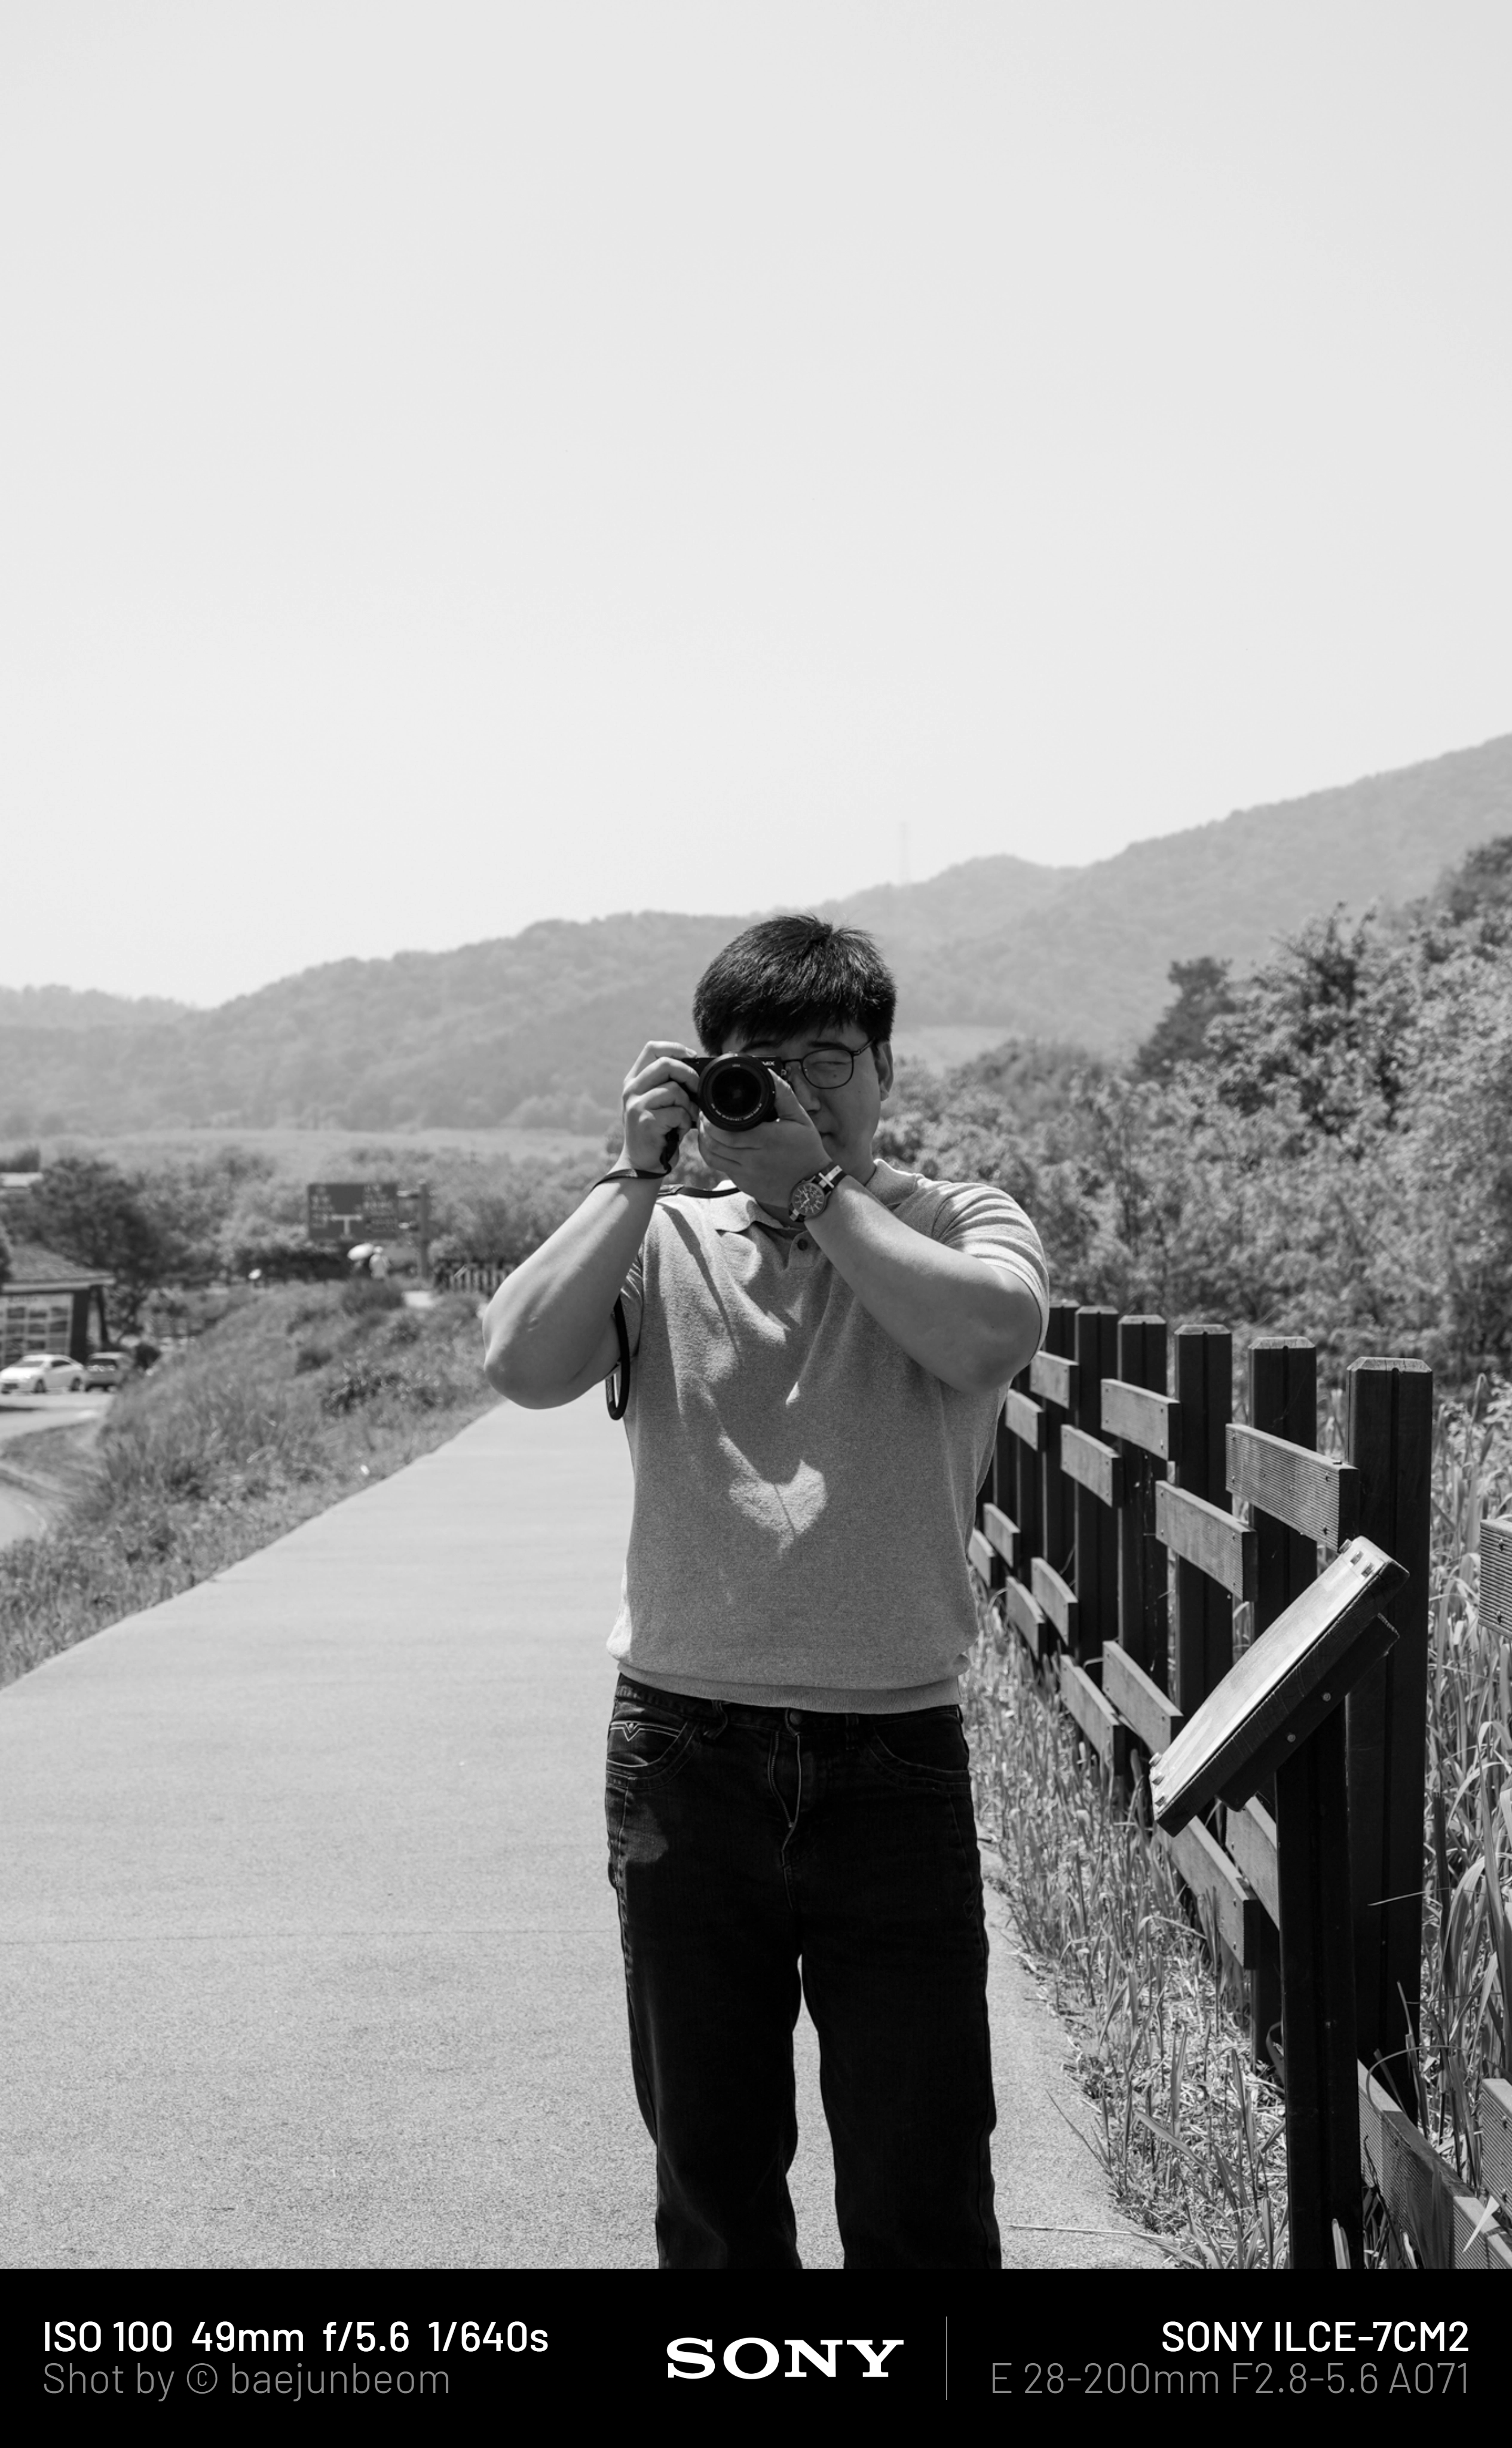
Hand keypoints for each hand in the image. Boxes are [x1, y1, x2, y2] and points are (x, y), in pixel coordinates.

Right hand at [618, 1041, 701, 1173]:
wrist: (641, 1164)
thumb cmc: (658, 1132)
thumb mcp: (658, 1103)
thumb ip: (669, 1084)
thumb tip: (697, 1068)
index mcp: (634, 1080)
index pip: (652, 1049)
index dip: (675, 1048)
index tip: (692, 1057)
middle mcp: (631, 1089)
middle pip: (665, 1063)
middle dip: (688, 1074)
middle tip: (697, 1089)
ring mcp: (636, 1105)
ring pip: (673, 1090)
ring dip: (688, 1105)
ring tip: (687, 1117)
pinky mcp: (645, 1121)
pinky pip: (676, 1112)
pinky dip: (684, 1121)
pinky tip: (679, 1130)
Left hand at [699, 1072, 829, 1211]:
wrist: (812, 1187)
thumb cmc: (807, 1149)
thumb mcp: (800, 1118)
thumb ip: (783, 1095)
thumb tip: (769, 1074)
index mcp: (766, 1140)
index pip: (726, 1132)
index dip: (710, 1121)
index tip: (709, 1109)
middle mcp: (753, 1159)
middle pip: (714, 1144)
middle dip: (703, 1128)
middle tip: (704, 1115)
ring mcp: (746, 1175)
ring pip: (713, 1158)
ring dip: (704, 1142)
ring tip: (705, 1129)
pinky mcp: (744, 1184)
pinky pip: (721, 1168)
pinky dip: (715, 1155)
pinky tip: (717, 1144)